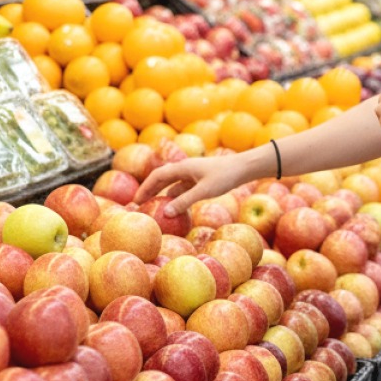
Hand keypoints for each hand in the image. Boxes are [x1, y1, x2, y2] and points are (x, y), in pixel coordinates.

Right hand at [134, 155, 248, 215]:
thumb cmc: (225, 176)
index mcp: (183, 167)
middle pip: (162, 179)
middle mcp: (186, 169)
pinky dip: (178, 198)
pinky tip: (177, 210)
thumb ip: (184, 201)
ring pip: (174, 185)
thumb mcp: (204, 191)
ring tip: (156, 209)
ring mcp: (194, 174)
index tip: (136, 201)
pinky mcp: (201, 180)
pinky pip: (185, 189)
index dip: (144, 188)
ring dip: (164, 196)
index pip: (157, 176)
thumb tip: (165, 212)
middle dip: (150, 191)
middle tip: (140, 206)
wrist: (244, 167)